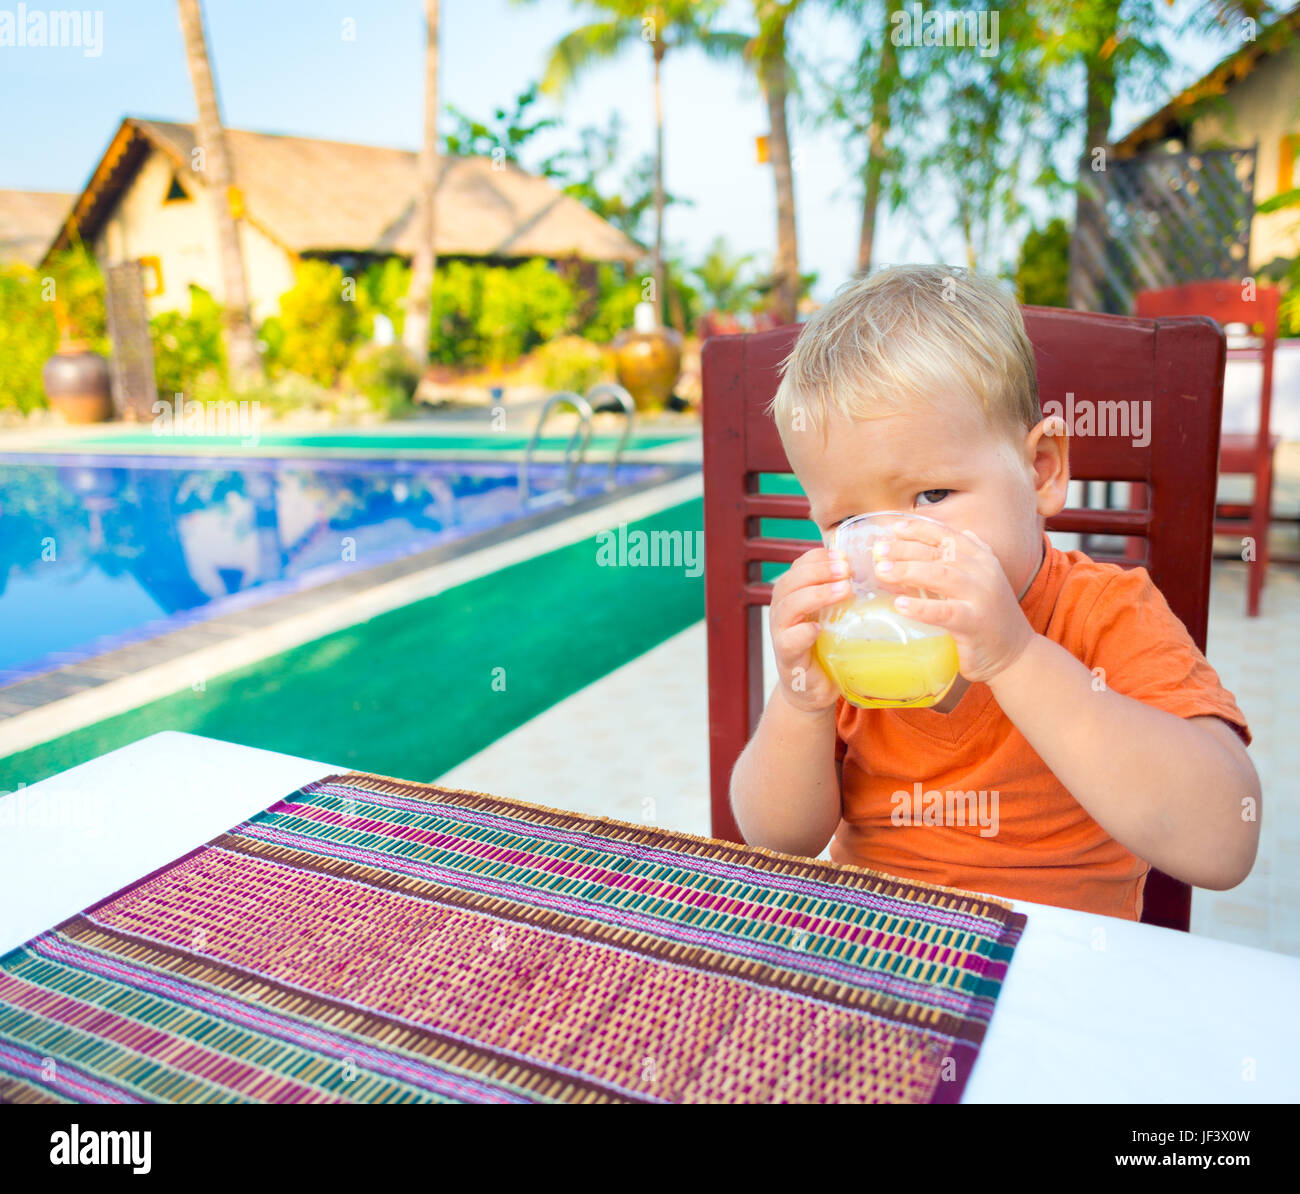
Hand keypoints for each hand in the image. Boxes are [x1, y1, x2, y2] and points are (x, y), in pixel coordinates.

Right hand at [769, 546, 849, 713]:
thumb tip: (882, 570)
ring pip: (788, 607)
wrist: (814, 687)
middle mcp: (782, 610)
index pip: (800, 566)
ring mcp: (781, 633)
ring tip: (844, 590)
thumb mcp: (836, 615)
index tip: (846, 556)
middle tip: (847, 570)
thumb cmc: (828, 646)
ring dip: (815, 595)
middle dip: (819, 571)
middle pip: (791, 581)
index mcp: (793, 594)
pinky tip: (819, 628)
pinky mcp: (787, 657)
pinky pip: (789, 640)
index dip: (820, 558)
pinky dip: (802, 632)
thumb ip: (845, 594)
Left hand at [872, 517, 1035, 683]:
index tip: (895, 528)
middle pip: (940, 553)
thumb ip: (957, 560)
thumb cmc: (988, 618)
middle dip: (906, 549)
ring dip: (909, 571)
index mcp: (981, 559)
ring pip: (942, 575)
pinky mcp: (975, 623)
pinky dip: (921, 608)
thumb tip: (927, 540)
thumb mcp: (976, 582)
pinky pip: (945, 612)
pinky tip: (899, 605)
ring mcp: (981, 597)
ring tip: (882, 571)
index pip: (948, 536)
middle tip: (879, 551)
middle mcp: (984, 572)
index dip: (920, 529)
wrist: (1017, 655)